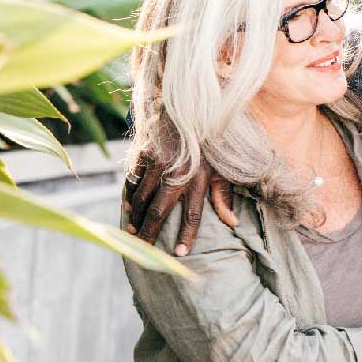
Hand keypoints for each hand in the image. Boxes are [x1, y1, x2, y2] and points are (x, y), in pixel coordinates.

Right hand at [123, 150, 237, 254]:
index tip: (181, 253)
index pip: (193, 214)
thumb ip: (224, 195)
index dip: (187, 235)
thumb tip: (233, 223)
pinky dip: (130, 196)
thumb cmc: (208, 144)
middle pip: (159, 211)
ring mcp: (158, 163)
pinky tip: (128, 209)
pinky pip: (133, 180)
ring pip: (142, 198)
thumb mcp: (222, 167)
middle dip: (150, 233)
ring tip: (133, 232)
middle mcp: (177, 172)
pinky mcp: (144, 153)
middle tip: (143, 249)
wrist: (189, 108)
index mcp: (198, 178)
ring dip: (136, 218)